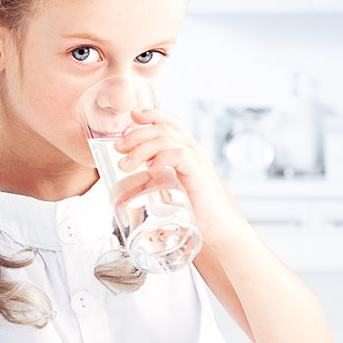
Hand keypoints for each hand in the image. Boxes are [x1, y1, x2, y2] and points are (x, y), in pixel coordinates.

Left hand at [113, 108, 248, 244]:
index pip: (171, 122)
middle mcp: (194, 152)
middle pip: (164, 128)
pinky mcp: (198, 174)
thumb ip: (159, 180)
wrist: (223, 227)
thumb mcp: (177, 189)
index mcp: (189, 152)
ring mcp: (198, 161)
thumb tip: (133, 180)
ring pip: (167, 139)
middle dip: (137, 134)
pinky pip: (178, 154)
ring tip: (125, 164)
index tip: (132, 116)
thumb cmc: (201, 211)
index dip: (151, 114)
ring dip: (141, 148)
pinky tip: (149, 168)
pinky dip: (160, 157)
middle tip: (119, 147)